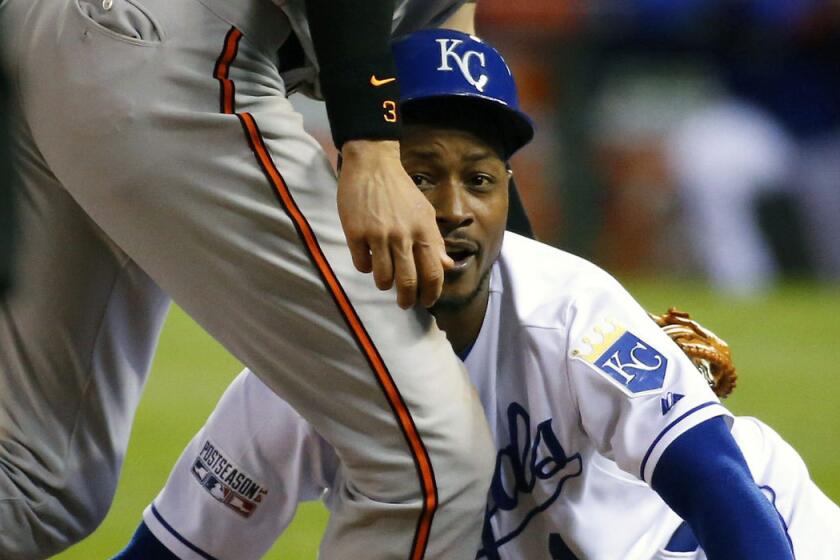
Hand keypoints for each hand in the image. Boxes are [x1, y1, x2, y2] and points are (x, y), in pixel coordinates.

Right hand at [337, 140, 453, 308]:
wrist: (372, 165)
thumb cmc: (400, 190)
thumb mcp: (424, 212)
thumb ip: (435, 240)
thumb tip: (447, 265)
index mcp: (423, 230)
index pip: (434, 273)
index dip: (432, 293)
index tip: (427, 301)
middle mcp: (403, 235)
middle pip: (408, 282)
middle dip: (408, 300)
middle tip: (405, 303)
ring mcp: (378, 234)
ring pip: (383, 278)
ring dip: (384, 284)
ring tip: (385, 280)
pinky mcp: (355, 233)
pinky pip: (362, 265)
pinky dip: (366, 268)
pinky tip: (368, 259)